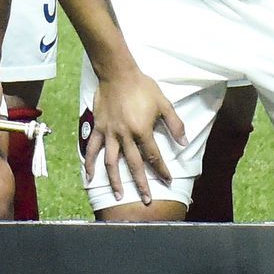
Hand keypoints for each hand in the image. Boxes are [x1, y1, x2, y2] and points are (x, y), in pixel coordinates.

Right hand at [82, 62, 184, 205]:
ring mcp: (109, 133)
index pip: (153, 156)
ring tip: (119, 195)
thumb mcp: (164, 104)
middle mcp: (125, 135)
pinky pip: (92, 148)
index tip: (168, 181)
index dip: (162, 170)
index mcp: (141, 130)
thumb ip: (174, 124)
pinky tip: (89, 176)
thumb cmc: (142, 87)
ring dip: (115, 180)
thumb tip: (184, 142)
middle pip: (134, 165)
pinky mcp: (98, 128)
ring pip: (111, 162)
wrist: (118, 73)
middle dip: (141, 184)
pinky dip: (90, 163)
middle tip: (147, 200)